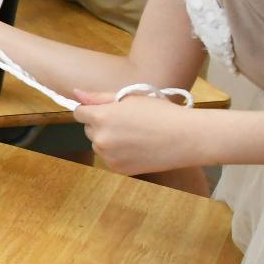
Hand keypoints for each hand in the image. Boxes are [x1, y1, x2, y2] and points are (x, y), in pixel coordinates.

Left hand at [72, 89, 206, 175]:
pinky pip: (109, 159)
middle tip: (127, 122)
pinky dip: (118, 154)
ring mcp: (108, 156)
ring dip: (108, 140)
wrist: (187, 138)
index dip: (91, 109)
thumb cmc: (162, 113)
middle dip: (100, 125)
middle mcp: (100, 138)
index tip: (106, 110)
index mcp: (102, 117)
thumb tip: (76, 93)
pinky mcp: (117, 169)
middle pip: (88, 129)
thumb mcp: (131, 97)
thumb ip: (100, 97)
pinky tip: (138, 148)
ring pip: (98, 145)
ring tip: (135, 136)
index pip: (79, 112)